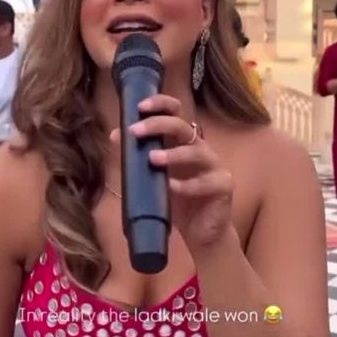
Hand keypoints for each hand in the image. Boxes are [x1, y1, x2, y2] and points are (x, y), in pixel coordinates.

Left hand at [110, 94, 233, 251]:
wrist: (201, 231)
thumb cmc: (177, 199)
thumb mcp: (151, 178)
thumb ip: (134, 158)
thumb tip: (114, 135)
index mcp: (182, 141)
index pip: (175, 113)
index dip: (160, 105)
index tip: (140, 107)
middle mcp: (199, 148)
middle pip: (183, 126)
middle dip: (159, 125)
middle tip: (135, 131)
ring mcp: (214, 166)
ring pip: (197, 152)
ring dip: (173, 154)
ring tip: (152, 158)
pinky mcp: (223, 186)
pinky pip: (205, 183)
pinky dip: (186, 185)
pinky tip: (171, 187)